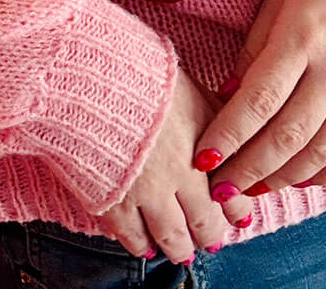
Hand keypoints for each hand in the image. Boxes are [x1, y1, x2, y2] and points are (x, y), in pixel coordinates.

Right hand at [97, 68, 256, 262]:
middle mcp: (181, 177)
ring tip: (181, 252)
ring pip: (171, 237)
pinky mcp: (113, 201)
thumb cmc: (139, 73)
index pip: (231, 196)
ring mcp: (146, 192)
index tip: (234, 218)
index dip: (235, 212)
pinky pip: (132, 236)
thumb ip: (217, 119)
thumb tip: (235, 135)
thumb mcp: (191, 89)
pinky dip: (141, 245)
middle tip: (208, 241)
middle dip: (208, 236)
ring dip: (179, 249)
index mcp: (203, 149)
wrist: (89, 75)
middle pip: (204, 224)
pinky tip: (144, 245)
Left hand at [191, 0, 325, 199]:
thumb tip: (226, 101)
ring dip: (282, 178)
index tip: (202, 159)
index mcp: (301, 37)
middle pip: (288, 135)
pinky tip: (299, 178)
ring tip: (254, 187)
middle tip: (222, 187)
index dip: (228, 136)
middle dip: (249, 168)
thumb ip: (252, 54)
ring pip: (321, 153)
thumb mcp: (276, 5)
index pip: (258, 100)